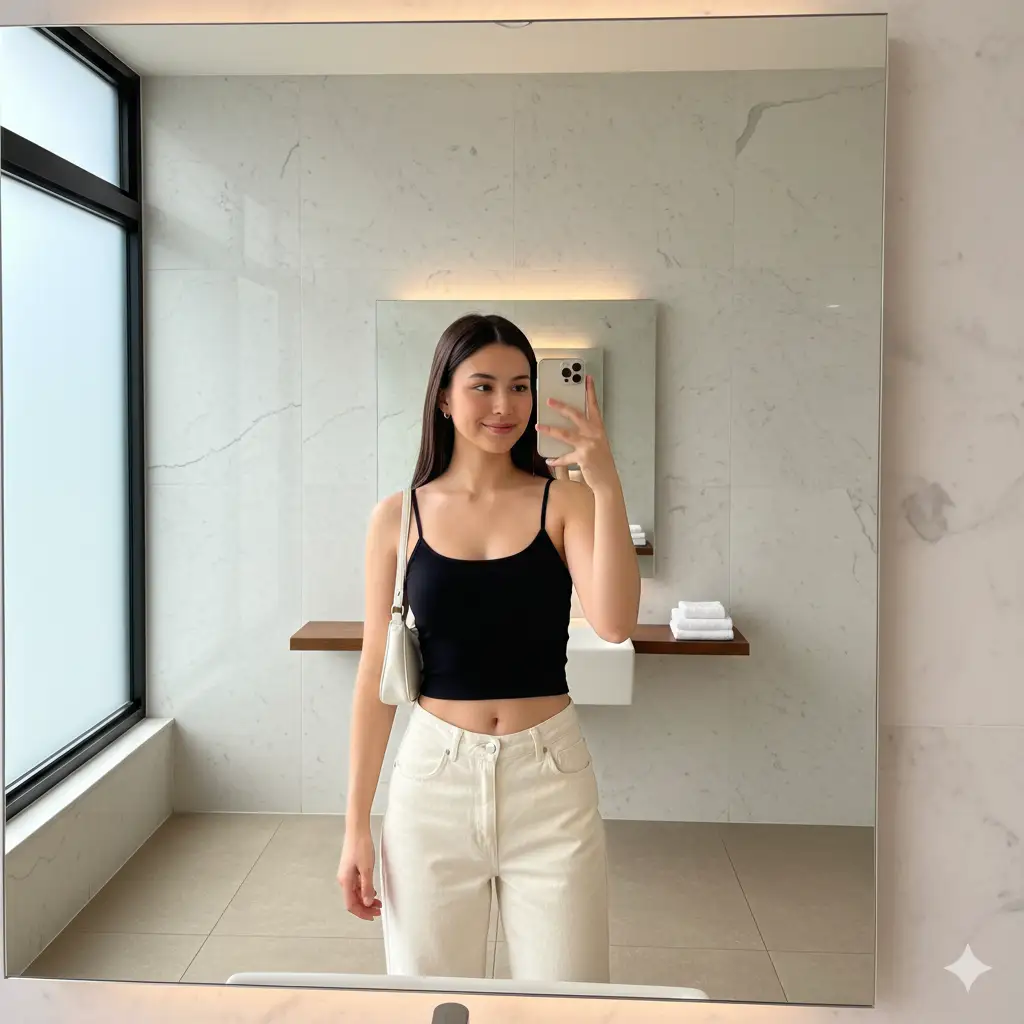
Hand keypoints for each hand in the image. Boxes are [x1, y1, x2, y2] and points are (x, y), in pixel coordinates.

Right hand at [337, 831, 381, 920]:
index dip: (361, 913)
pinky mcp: (351, 869)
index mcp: (345, 881)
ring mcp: (347, 875)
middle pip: (353, 900)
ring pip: (356, 893)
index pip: (351, 905)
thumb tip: (366, 903)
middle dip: (365, 908)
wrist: (357, 829)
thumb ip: (366, 886)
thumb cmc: (361, 846)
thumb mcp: (366, 868)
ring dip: (366, 900)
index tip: (373, 916)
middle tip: (378, 910)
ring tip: (378, 902)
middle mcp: (344, 880)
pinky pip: (357, 885)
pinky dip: (365, 891)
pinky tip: (373, 892)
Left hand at [536, 375, 619, 491]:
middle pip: (576, 415)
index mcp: (598, 428)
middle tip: (549, 401)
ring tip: (538, 426)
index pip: (594, 406)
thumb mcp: (597, 443)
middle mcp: (594, 434)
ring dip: (550, 429)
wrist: (608, 480)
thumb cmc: (601, 461)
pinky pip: (565, 457)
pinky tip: (548, 459)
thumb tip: (569, 426)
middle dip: (561, 407)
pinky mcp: (583, 457)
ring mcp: (589, 445)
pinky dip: (556, 459)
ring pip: (565, 434)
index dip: (590, 391)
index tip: (586, 378)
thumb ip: (586, 433)